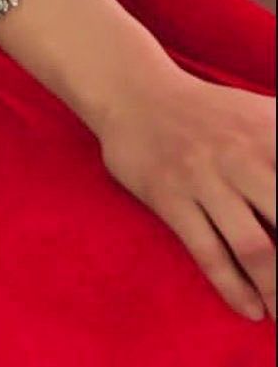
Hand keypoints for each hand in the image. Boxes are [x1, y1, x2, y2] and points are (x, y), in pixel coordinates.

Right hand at [95, 65, 275, 321]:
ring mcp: (204, 177)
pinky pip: (209, 252)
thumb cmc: (210, 112)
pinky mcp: (171, 197)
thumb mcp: (263, 113)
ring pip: (255, 248)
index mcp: (271, 133)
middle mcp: (242, 155)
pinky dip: (233, 287)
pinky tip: (251, 308)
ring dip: (277, 290)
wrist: (135, 92)